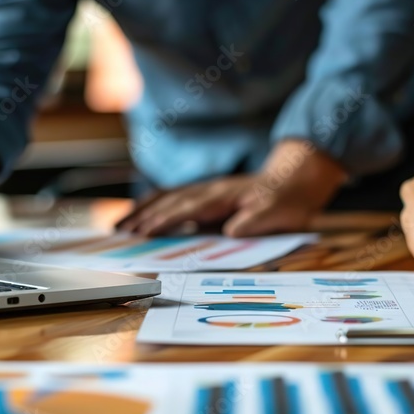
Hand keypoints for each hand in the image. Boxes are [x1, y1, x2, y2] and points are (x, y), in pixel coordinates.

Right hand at [117, 140, 346, 236]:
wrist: (294, 181)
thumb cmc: (286, 200)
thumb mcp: (278, 213)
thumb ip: (256, 221)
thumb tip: (232, 231)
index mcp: (223, 196)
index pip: (187, 208)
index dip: (165, 220)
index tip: (144, 232)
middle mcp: (209, 190)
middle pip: (169, 202)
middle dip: (143, 216)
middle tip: (119, 233)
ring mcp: (205, 192)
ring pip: (166, 198)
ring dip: (142, 210)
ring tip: (119, 226)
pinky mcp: (205, 196)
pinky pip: (173, 199)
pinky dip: (153, 205)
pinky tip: (140, 214)